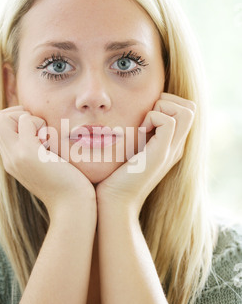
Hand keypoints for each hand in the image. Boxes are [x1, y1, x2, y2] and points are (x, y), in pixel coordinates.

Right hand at [0, 106, 95, 215]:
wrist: (72, 207)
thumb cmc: (69, 187)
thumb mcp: (48, 166)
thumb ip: (40, 151)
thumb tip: (45, 132)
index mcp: (11, 160)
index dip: (16, 118)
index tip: (38, 130)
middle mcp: (8, 158)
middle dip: (17, 113)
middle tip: (40, 128)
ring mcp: (15, 156)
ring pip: (0, 117)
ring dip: (27, 117)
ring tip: (45, 135)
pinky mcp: (28, 153)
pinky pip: (24, 120)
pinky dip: (39, 122)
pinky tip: (52, 140)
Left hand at [96, 93, 195, 213]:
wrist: (113, 202)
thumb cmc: (113, 176)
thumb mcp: (127, 148)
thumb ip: (136, 133)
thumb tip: (130, 113)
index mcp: (170, 144)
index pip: (185, 109)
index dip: (166, 103)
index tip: (144, 117)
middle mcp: (176, 146)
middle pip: (190, 108)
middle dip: (166, 101)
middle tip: (144, 118)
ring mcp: (171, 150)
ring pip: (186, 111)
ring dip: (161, 109)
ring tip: (143, 126)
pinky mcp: (161, 154)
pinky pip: (169, 121)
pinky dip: (152, 118)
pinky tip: (139, 134)